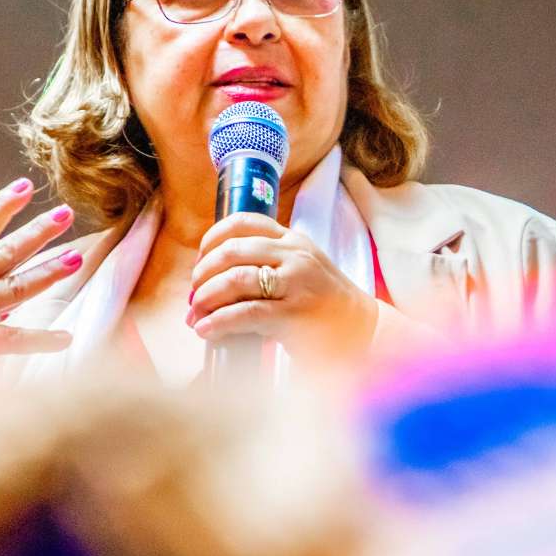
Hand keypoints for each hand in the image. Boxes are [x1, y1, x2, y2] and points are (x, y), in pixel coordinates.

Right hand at [0, 177, 81, 402]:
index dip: (0, 207)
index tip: (23, 186)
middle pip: (2, 250)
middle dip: (36, 230)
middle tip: (64, 212)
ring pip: (15, 285)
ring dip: (49, 271)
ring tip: (77, 258)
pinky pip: (11, 338)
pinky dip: (40, 339)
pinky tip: (65, 338)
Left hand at [187, 213, 377, 363]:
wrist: (361, 333)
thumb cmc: (324, 305)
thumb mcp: (302, 269)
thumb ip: (269, 262)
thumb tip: (215, 275)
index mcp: (294, 241)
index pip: (244, 222)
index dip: (212, 239)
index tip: (201, 260)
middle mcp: (295, 256)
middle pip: (232, 251)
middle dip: (203, 274)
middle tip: (194, 295)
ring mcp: (296, 284)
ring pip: (235, 279)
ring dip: (206, 298)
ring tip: (195, 315)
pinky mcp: (293, 315)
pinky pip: (244, 313)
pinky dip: (218, 322)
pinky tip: (206, 330)